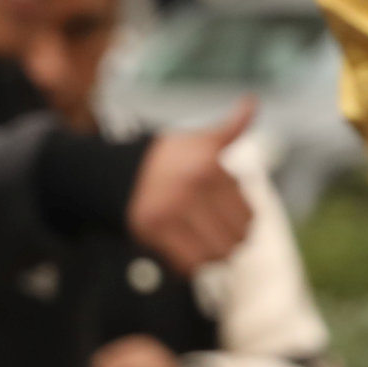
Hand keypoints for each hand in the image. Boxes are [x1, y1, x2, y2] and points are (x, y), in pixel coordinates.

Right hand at [130, 100, 256, 275]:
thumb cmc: (166, 157)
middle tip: (218, 233)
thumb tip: (251, 101)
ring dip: (214, 255)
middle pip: (238, 238)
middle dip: (231, 239)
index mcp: (211, 167)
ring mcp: (172, 210)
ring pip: (217, 253)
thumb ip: (231, 128)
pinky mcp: (153, 229)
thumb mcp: (200, 140)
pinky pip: (189, 263)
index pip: (250, 215)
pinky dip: (193, 265)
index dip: (244, 220)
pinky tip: (188, 253)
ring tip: (205, 243)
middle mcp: (193, 188)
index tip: (229, 216)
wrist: (115, 171)